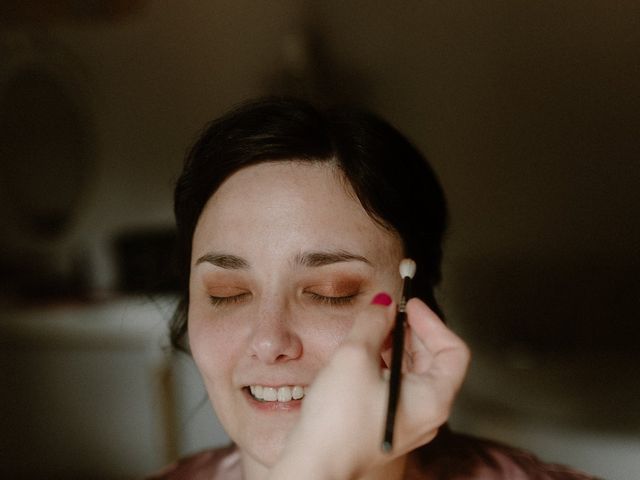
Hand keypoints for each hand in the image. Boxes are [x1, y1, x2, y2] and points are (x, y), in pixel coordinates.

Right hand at [267, 294, 470, 479]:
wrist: (313, 465)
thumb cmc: (337, 421)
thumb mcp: (355, 357)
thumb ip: (374, 323)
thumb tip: (384, 304)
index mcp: (433, 399)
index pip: (453, 351)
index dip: (432, 323)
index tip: (410, 306)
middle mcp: (426, 414)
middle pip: (434, 361)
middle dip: (412, 332)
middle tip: (389, 313)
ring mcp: (407, 422)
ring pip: (413, 374)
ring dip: (397, 346)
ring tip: (374, 330)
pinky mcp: (387, 424)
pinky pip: (396, 387)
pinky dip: (386, 365)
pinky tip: (364, 355)